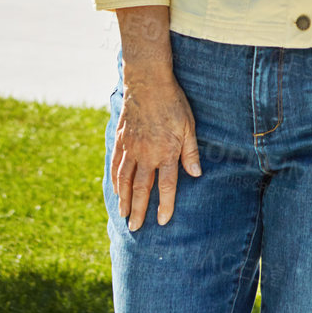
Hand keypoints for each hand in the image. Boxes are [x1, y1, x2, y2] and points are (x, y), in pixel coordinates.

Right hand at [110, 70, 200, 229]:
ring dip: (124, 200)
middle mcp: (146, 155)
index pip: (166, 186)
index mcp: (166, 152)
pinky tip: (115, 191)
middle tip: (135, 228)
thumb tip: (196, 174)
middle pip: (141, 189)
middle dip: (139, 210)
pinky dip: (115, 181)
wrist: (148, 84)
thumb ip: (190, 152)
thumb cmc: (174, 104)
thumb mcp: (189, 126)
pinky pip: (116, 166)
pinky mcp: (121, 141)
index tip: (162, 221)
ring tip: (123, 215)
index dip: (164, 205)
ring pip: (125, 181)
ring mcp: (131, 149)